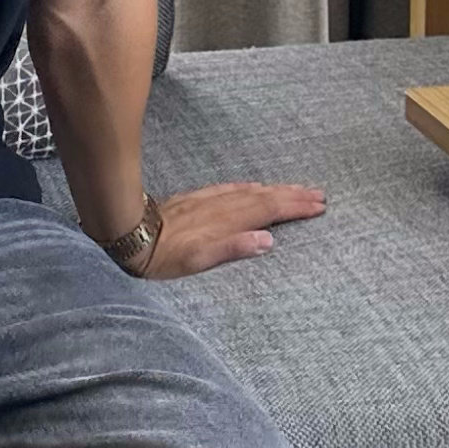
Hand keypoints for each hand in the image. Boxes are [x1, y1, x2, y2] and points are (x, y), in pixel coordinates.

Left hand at [136, 179, 326, 278]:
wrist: (129, 235)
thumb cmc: (162, 257)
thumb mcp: (198, 261)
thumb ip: (233, 249)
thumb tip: (267, 241)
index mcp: (226, 223)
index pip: (269, 211)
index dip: (295, 208)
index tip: (318, 206)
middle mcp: (221, 207)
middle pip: (265, 197)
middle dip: (294, 196)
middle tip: (319, 195)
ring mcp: (208, 201)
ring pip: (251, 191)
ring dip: (276, 189)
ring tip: (298, 189)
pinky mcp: (196, 199)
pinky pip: (231, 188)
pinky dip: (250, 187)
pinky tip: (255, 186)